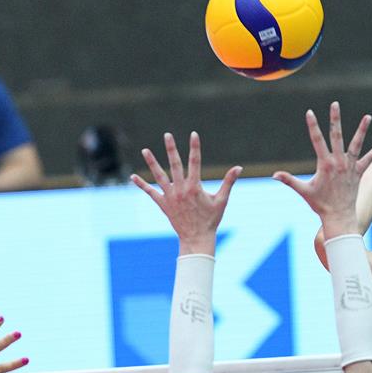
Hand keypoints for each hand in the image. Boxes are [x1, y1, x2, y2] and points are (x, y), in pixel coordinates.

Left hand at [132, 131, 239, 254]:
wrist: (197, 238)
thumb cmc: (211, 219)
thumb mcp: (221, 200)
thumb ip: (229, 182)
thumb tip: (239, 167)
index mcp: (195, 187)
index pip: (195, 162)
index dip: (195, 147)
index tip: (193, 134)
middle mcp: (181, 189)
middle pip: (175, 164)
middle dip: (172, 149)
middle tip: (167, 135)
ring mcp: (170, 196)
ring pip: (159, 176)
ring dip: (152, 162)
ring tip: (145, 150)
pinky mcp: (163, 204)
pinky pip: (150, 192)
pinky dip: (142, 185)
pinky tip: (133, 176)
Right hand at [273, 101, 371, 235]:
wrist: (339, 216)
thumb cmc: (320, 204)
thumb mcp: (303, 191)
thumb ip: (289, 181)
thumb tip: (274, 175)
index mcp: (325, 164)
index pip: (317, 140)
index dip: (312, 125)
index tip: (309, 112)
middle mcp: (339, 162)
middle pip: (336, 135)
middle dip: (335, 119)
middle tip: (335, 104)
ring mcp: (350, 166)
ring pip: (357, 144)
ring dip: (362, 130)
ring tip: (367, 116)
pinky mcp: (359, 172)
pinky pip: (370, 158)